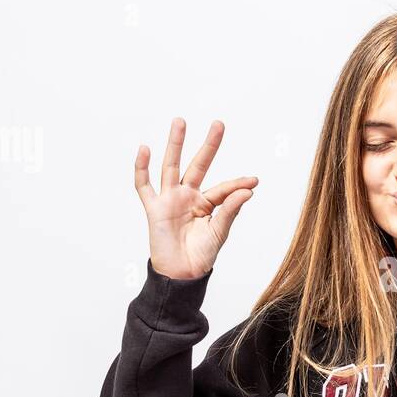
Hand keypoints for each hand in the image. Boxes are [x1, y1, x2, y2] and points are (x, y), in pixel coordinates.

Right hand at [135, 118, 257, 279]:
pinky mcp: (154, 208)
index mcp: (206, 204)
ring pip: (171, 166)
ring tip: (180, 121)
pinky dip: (141, 168)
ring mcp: (170, 200)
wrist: (182, 275)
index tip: (255, 180)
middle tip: (219, 124)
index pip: (223, 188)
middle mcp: (188, 197)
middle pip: (198, 165)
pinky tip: (145, 149)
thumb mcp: (220, 232)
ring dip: (175, 144)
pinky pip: (144, 185)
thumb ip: (230, 210)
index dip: (238, 184)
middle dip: (208, 146)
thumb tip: (247, 191)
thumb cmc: (201, 256)